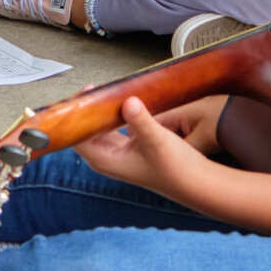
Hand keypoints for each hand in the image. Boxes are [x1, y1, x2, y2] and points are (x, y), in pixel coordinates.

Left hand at [73, 97, 220, 201]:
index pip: (76, 136)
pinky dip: (112, 116)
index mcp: (104, 160)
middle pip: (84, 130)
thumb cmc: (175, 169)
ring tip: (104, 93)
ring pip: (98, 128)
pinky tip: (119, 104)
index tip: (84, 96)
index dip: (76, 116)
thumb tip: (127, 102)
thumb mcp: (157, 140)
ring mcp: (116, 153)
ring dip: (99, 112)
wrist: (194, 181)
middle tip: (94, 90)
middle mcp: (106, 158)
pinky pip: (111, 128)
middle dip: (86, 110)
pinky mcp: (127, 148)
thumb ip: (140, 121)